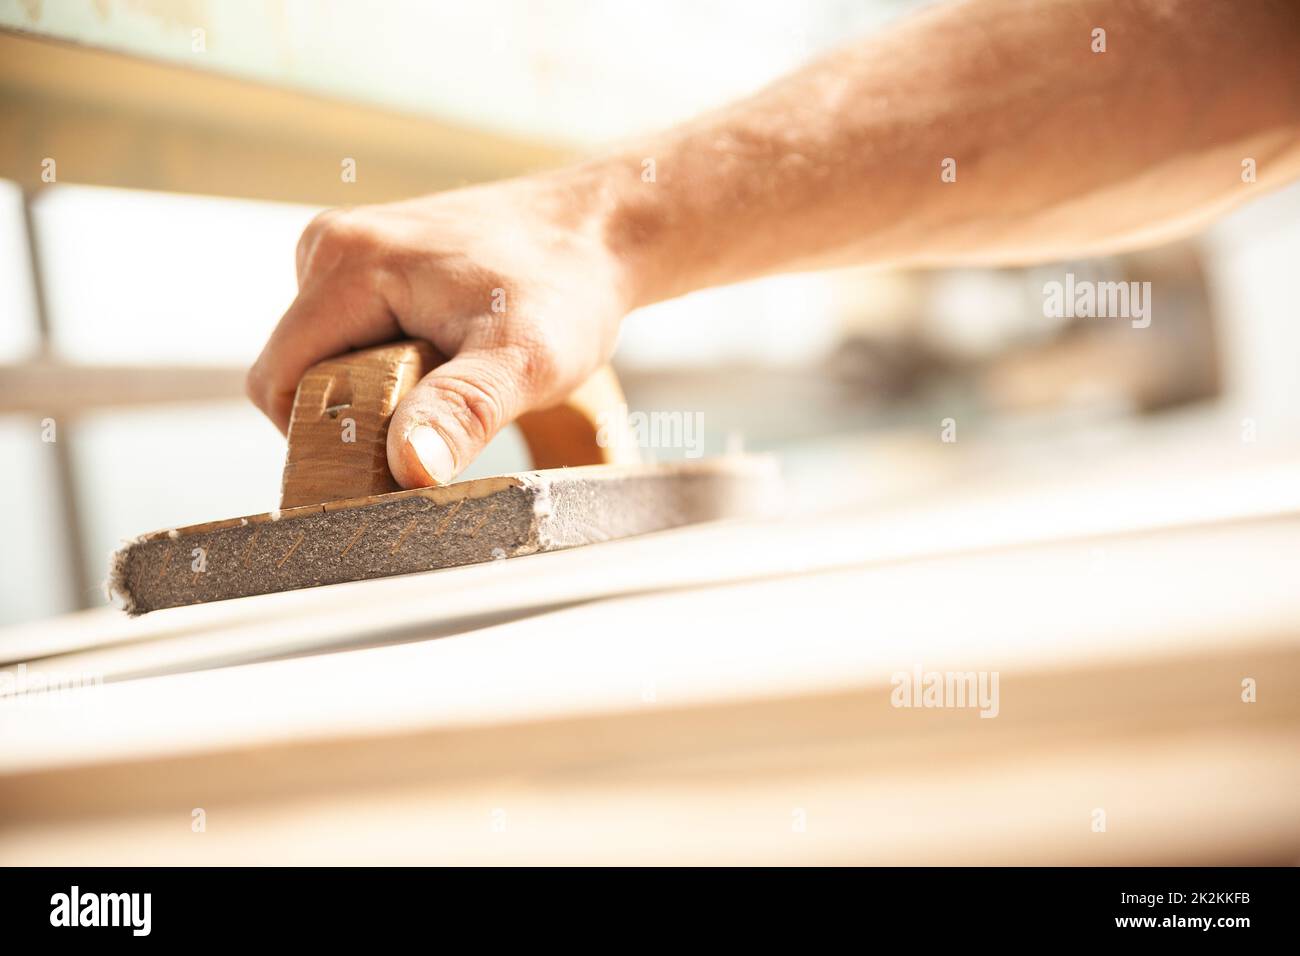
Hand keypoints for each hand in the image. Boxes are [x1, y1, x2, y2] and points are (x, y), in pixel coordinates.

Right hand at [246, 172, 634, 487]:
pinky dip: (390, 365)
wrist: (601, 230)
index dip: (320, 440)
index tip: (388, 463)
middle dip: (356, 415)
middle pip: (300, 372)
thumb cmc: (568, 289)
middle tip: (440, 421)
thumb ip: (463, 411)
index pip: (279, 383)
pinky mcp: (371, 261)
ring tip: (455, 379)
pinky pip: (352, 336)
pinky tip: (449, 356)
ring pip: (326, 359)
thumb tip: (407, 466)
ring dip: (377, 392)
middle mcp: (330, 246)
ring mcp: (349, 250)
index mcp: (344, 263)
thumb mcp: (525, 362)